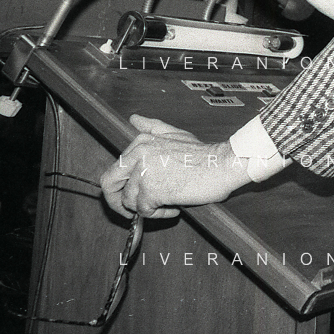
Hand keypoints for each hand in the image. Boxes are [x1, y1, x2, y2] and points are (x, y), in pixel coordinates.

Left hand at [99, 114, 249, 218]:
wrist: (223, 165)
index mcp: (141, 142)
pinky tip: (174, 208)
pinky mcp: (152, 190)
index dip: (121, 186)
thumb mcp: (176, 134)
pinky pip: (145, 211)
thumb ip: (152, 127)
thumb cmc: (204, 155)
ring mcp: (144, 172)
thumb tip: (134, 119)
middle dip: (116, 202)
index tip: (133, 194)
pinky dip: (158, 214)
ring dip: (147, 209)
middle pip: (109, 184)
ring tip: (167, 205)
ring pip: (129, 201)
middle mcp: (138, 154)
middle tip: (132, 211)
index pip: (115, 168)